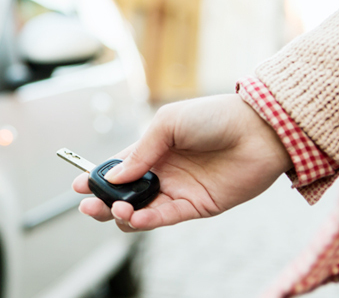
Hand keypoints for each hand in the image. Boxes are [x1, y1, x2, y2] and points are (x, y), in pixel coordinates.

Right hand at [73, 94, 291, 231]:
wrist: (259, 131)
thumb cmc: (216, 117)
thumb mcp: (169, 122)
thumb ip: (140, 151)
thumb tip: (114, 178)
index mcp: (152, 149)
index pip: (118, 169)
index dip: (97, 179)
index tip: (79, 186)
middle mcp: (162, 172)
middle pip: (123, 195)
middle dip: (102, 202)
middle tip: (89, 205)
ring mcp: (177, 190)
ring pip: (140, 211)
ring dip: (123, 214)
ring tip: (119, 209)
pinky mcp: (195, 206)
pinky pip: (165, 218)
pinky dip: (146, 220)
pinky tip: (135, 217)